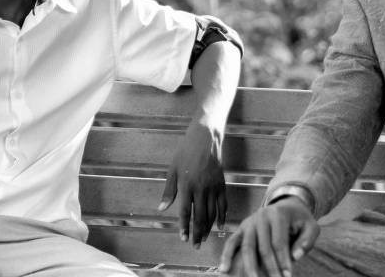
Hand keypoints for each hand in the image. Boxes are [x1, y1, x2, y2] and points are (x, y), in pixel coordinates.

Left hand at [158, 122, 225, 246]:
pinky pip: (223, 204)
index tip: (184, 239)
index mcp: (186, 185)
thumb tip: (161, 209)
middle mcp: (201, 188)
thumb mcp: (172, 169)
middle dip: (197, 233)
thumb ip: (168, 191)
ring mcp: (213, 187)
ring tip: (204, 239)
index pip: (185, 212)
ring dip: (208, 228)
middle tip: (195, 246)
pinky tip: (219, 226)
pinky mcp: (221, 184)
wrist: (205, 138)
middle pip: (200, 217)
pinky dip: (222, 216)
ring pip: (212, 213)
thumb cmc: (185, 152)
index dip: (185, 227)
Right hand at [218, 196, 318, 276]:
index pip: (279, 242)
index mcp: (278, 215)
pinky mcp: (241, 228)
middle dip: (269, 268)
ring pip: (247, 247)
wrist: (287, 206)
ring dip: (250, 267)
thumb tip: (295, 257)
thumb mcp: (311, 226)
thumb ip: (307, 241)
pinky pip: (232, 242)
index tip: (288, 276)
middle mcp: (261, 216)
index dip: (283, 261)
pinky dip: (226, 255)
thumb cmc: (299, 220)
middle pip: (263, 247)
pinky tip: (224, 269)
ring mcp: (249, 222)